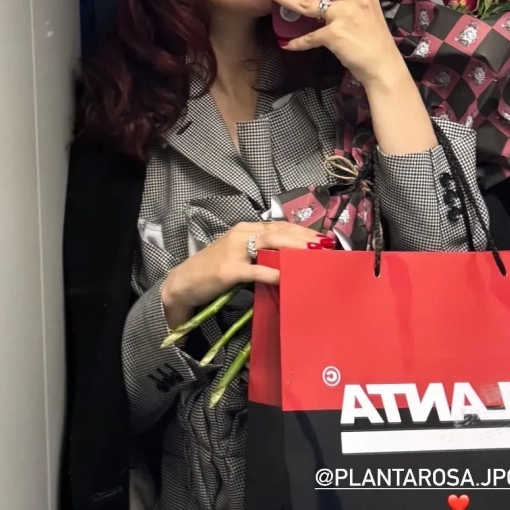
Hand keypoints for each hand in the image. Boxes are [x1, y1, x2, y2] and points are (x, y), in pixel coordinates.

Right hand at [160, 220, 332, 329]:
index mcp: (245, 229)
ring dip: (294, 248)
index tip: (324, 238)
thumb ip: (261, 254)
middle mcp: (241, 234)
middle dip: (304, 237)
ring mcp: (234, 251)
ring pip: (269, 243)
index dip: (303, 231)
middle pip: (279, 231)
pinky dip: (272, 272)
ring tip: (313, 254)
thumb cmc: (213, 271)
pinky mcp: (228, 269)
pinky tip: (286, 277)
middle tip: (326, 245)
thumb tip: (290, 260)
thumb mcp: (239, 256)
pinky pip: (255, 269)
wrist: (183, 283)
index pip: (279, 226)